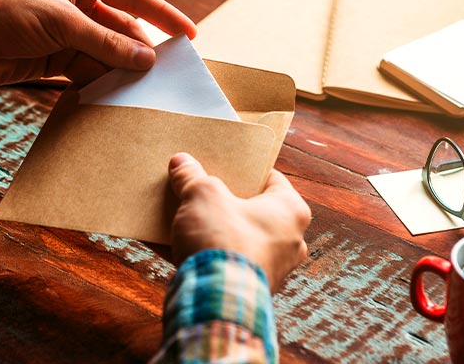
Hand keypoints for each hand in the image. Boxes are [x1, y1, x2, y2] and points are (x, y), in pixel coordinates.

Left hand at [0, 0, 196, 86]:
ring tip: (143, 89)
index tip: (189, 34)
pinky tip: (115, 95)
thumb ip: (105, 42)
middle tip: (166, 73)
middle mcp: (78, 3)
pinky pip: (89, 70)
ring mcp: (68, 32)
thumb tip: (147, 58)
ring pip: (107, 52)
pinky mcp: (57, 58)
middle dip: (140, 50)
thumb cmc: (7, 13)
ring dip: (121, 69)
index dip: (162, 15)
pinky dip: (101, 82)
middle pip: (122, 28)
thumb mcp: (61, 22)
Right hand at [168, 152, 310, 291]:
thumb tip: (181, 162)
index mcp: (291, 211)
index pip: (271, 179)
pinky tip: (172, 245)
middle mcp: (290, 241)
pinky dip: (206, 254)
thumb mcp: (202, 195)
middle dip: (226, 201)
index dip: (244, 170)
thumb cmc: (223, 240)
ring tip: (183, 217)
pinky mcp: (250, 289)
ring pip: (239, 239)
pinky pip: (226, 263)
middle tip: (203, 189)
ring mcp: (271, 268)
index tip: (224, 165)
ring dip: (213, 229)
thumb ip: (192, 176)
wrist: (216, 301)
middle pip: (254, 210)